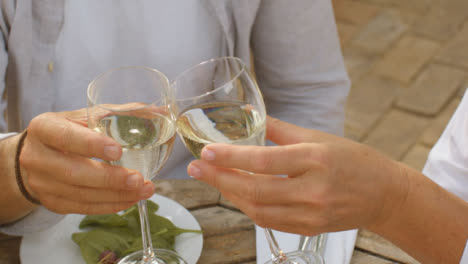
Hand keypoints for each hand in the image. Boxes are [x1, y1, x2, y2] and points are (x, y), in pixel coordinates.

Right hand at [19, 109, 154, 214]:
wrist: (37, 154)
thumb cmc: (68, 131)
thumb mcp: (84, 116)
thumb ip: (118, 113)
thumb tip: (160, 112)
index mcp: (45, 128)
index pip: (65, 137)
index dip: (91, 145)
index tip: (118, 151)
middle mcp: (37, 157)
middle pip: (74, 173)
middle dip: (110, 179)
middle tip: (139, 179)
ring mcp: (42, 184)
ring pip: (81, 195)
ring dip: (117, 195)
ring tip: (145, 190)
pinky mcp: (52, 202)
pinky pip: (83, 208)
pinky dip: (110, 205)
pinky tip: (131, 199)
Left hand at [187, 117, 405, 235]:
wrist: (385, 194)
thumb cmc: (354, 160)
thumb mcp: (319, 137)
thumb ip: (280, 129)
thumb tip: (249, 113)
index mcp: (316, 159)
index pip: (264, 161)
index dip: (231, 158)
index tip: (206, 152)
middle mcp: (313, 190)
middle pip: (256, 190)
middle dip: (220, 179)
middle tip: (196, 169)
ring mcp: (312, 214)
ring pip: (259, 210)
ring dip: (232, 195)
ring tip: (214, 179)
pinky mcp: (310, 228)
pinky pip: (270, 222)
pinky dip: (250, 208)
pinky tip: (238, 194)